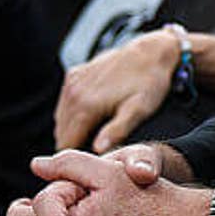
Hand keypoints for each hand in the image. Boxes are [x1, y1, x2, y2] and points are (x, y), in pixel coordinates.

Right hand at [55, 29, 178, 151]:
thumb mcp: (139, 110)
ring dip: (74, 129)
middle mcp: (73, 93)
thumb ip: (118, 130)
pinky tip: (95, 115)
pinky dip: (75, 112)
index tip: (94, 164)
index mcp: (85, 105)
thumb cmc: (150, 83)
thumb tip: (97, 150)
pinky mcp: (74, 74)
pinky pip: (65, 103)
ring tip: (98, 134)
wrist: (152, 51)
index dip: (79, 158)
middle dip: (76, 144)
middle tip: (99, 149)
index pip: (67, 145)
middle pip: (62, 133)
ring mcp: (72, 83)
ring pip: (62, 119)